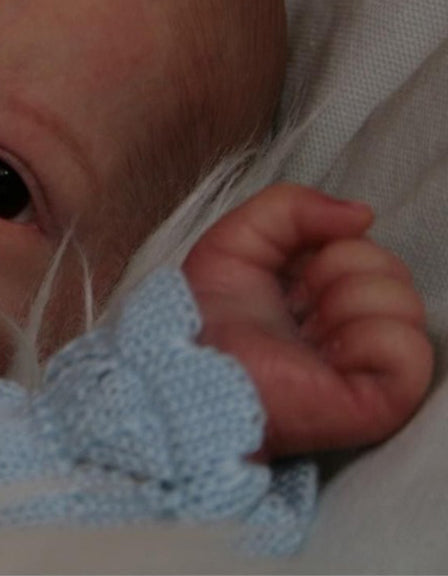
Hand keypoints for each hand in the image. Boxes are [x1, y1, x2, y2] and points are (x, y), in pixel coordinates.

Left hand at [183, 183, 432, 459]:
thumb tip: (363, 214)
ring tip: (309, 334)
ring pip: (404, 300)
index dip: (322, 246)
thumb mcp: (240, 236)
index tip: (286, 274)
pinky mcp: (384, 399)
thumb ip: (293, 205)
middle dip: (332, 272)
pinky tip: (331, 355)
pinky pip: (411, 346)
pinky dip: (368, 339)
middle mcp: (359, 322)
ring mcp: (375, 363)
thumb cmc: (210, 310)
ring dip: (343, 305)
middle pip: (390, 266)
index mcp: (329, 286)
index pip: (364, 242)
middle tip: (296, 306)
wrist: (192, 364)